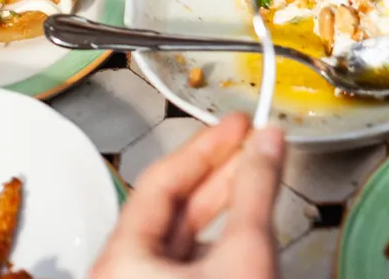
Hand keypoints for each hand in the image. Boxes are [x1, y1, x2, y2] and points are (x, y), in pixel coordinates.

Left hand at [92, 114, 285, 278]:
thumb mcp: (247, 251)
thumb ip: (257, 188)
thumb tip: (268, 138)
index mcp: (120, 261)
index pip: (160, 181)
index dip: (205, 146)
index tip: (238, 123)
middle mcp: (121, 274)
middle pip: (168, 207)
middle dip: (216, 172)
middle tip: (250, 141)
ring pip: (180, 234)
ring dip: (220, 203)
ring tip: (255, 173)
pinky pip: (187, 259)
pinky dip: (217, 236)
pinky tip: (246, 220)